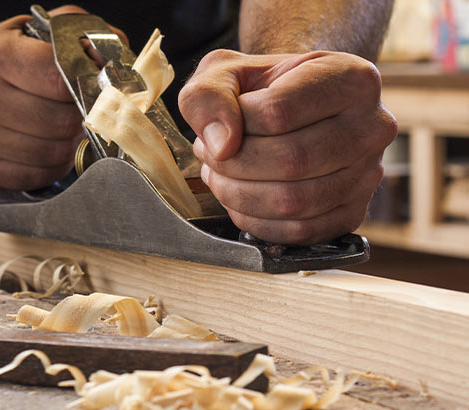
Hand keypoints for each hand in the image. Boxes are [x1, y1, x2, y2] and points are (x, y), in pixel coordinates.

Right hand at [0, 6, 91, 189]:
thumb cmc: (12, 58)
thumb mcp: (42, 31)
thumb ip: (84, 38)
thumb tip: (114, 64)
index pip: (61, 80)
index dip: (87, 87)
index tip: (95, 88)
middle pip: (59, 122)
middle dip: (80, 119)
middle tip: (82, 111)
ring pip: (51, 153)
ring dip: (69, 145)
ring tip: (65, 130)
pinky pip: (35, 175)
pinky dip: (52, 166)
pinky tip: (47, 147)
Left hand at [178, 50, 396, 243]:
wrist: (288, 110)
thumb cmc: (259, 90)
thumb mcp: (224, 72)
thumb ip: (208, 95)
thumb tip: (221, 145)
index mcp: (351, 78)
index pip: (278, 112)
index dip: (235, 124)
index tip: (220, 122)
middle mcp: (373, 126)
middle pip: (290, 160)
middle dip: (233, 164)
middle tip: (210, 155)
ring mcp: (369, 174)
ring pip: (294, 200)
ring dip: (239, 194)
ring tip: (221, 174)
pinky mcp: (354, 212)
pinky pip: (301, 231)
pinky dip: (257, 221)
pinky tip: (240, 199)